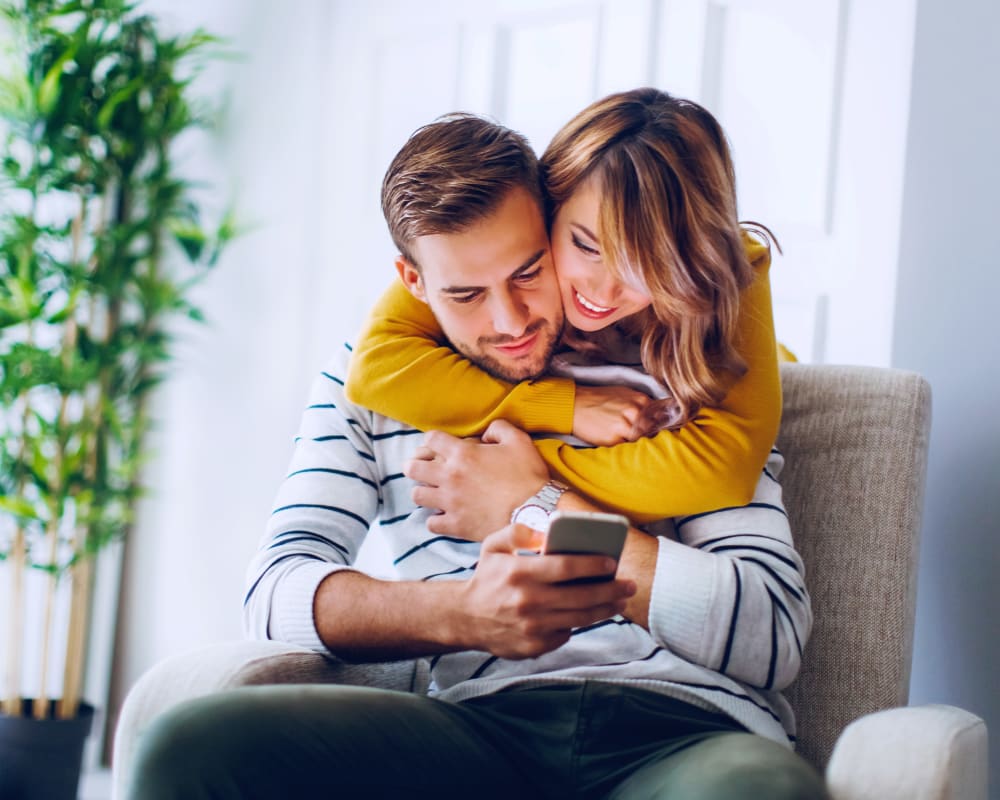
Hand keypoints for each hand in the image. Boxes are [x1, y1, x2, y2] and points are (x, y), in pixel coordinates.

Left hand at [404, 420, 549, 539]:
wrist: (534, 512)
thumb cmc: (528, 476)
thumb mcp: (519, 440)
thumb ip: (498, 428)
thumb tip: (485, 434)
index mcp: (463, 454)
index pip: (431, 439)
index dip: (432, 440)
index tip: (437, 445)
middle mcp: (450, 477)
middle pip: (413, 468)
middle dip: (415, 465)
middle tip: (424, 469)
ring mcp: (450, 502)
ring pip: (417, 495)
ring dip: (423, 492)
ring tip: (433, 493)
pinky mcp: (455, 525)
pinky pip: (431, 523)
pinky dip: (435, 519)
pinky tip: (444, 516)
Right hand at [456, 525, 636, 658]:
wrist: (465, 618)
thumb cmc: (487, 578)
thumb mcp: (493, 546)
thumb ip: (518, 532)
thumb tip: (547, 533)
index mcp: (519, 572)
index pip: (565, 567)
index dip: (592, 564)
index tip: (612, 562)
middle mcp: (527, 600)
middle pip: (581, 595)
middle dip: (611, 590)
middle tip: (629, 585)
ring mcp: (532, 626)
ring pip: (579, 618)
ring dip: (604, 609)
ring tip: (619, 601)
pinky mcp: (534, 646)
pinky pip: (566, 633)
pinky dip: (578, 623)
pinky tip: (588, 614)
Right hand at [572, 384, 651, 445]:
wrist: (575, 405)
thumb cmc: (597, 399)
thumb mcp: (623, 393)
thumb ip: (640, 403)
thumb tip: (658, 413)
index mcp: (640, 400)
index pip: (659, 417)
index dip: (654, 423)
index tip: (650, 427)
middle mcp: (635, 412)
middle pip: (651, 430)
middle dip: (645, 433)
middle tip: (633, 432)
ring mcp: (625, 426)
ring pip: (640, 440)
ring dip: (634, 440)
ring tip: (622, 435)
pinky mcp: (614, 439)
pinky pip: (626, 447)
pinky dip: (623, 445)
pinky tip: (614, 438)